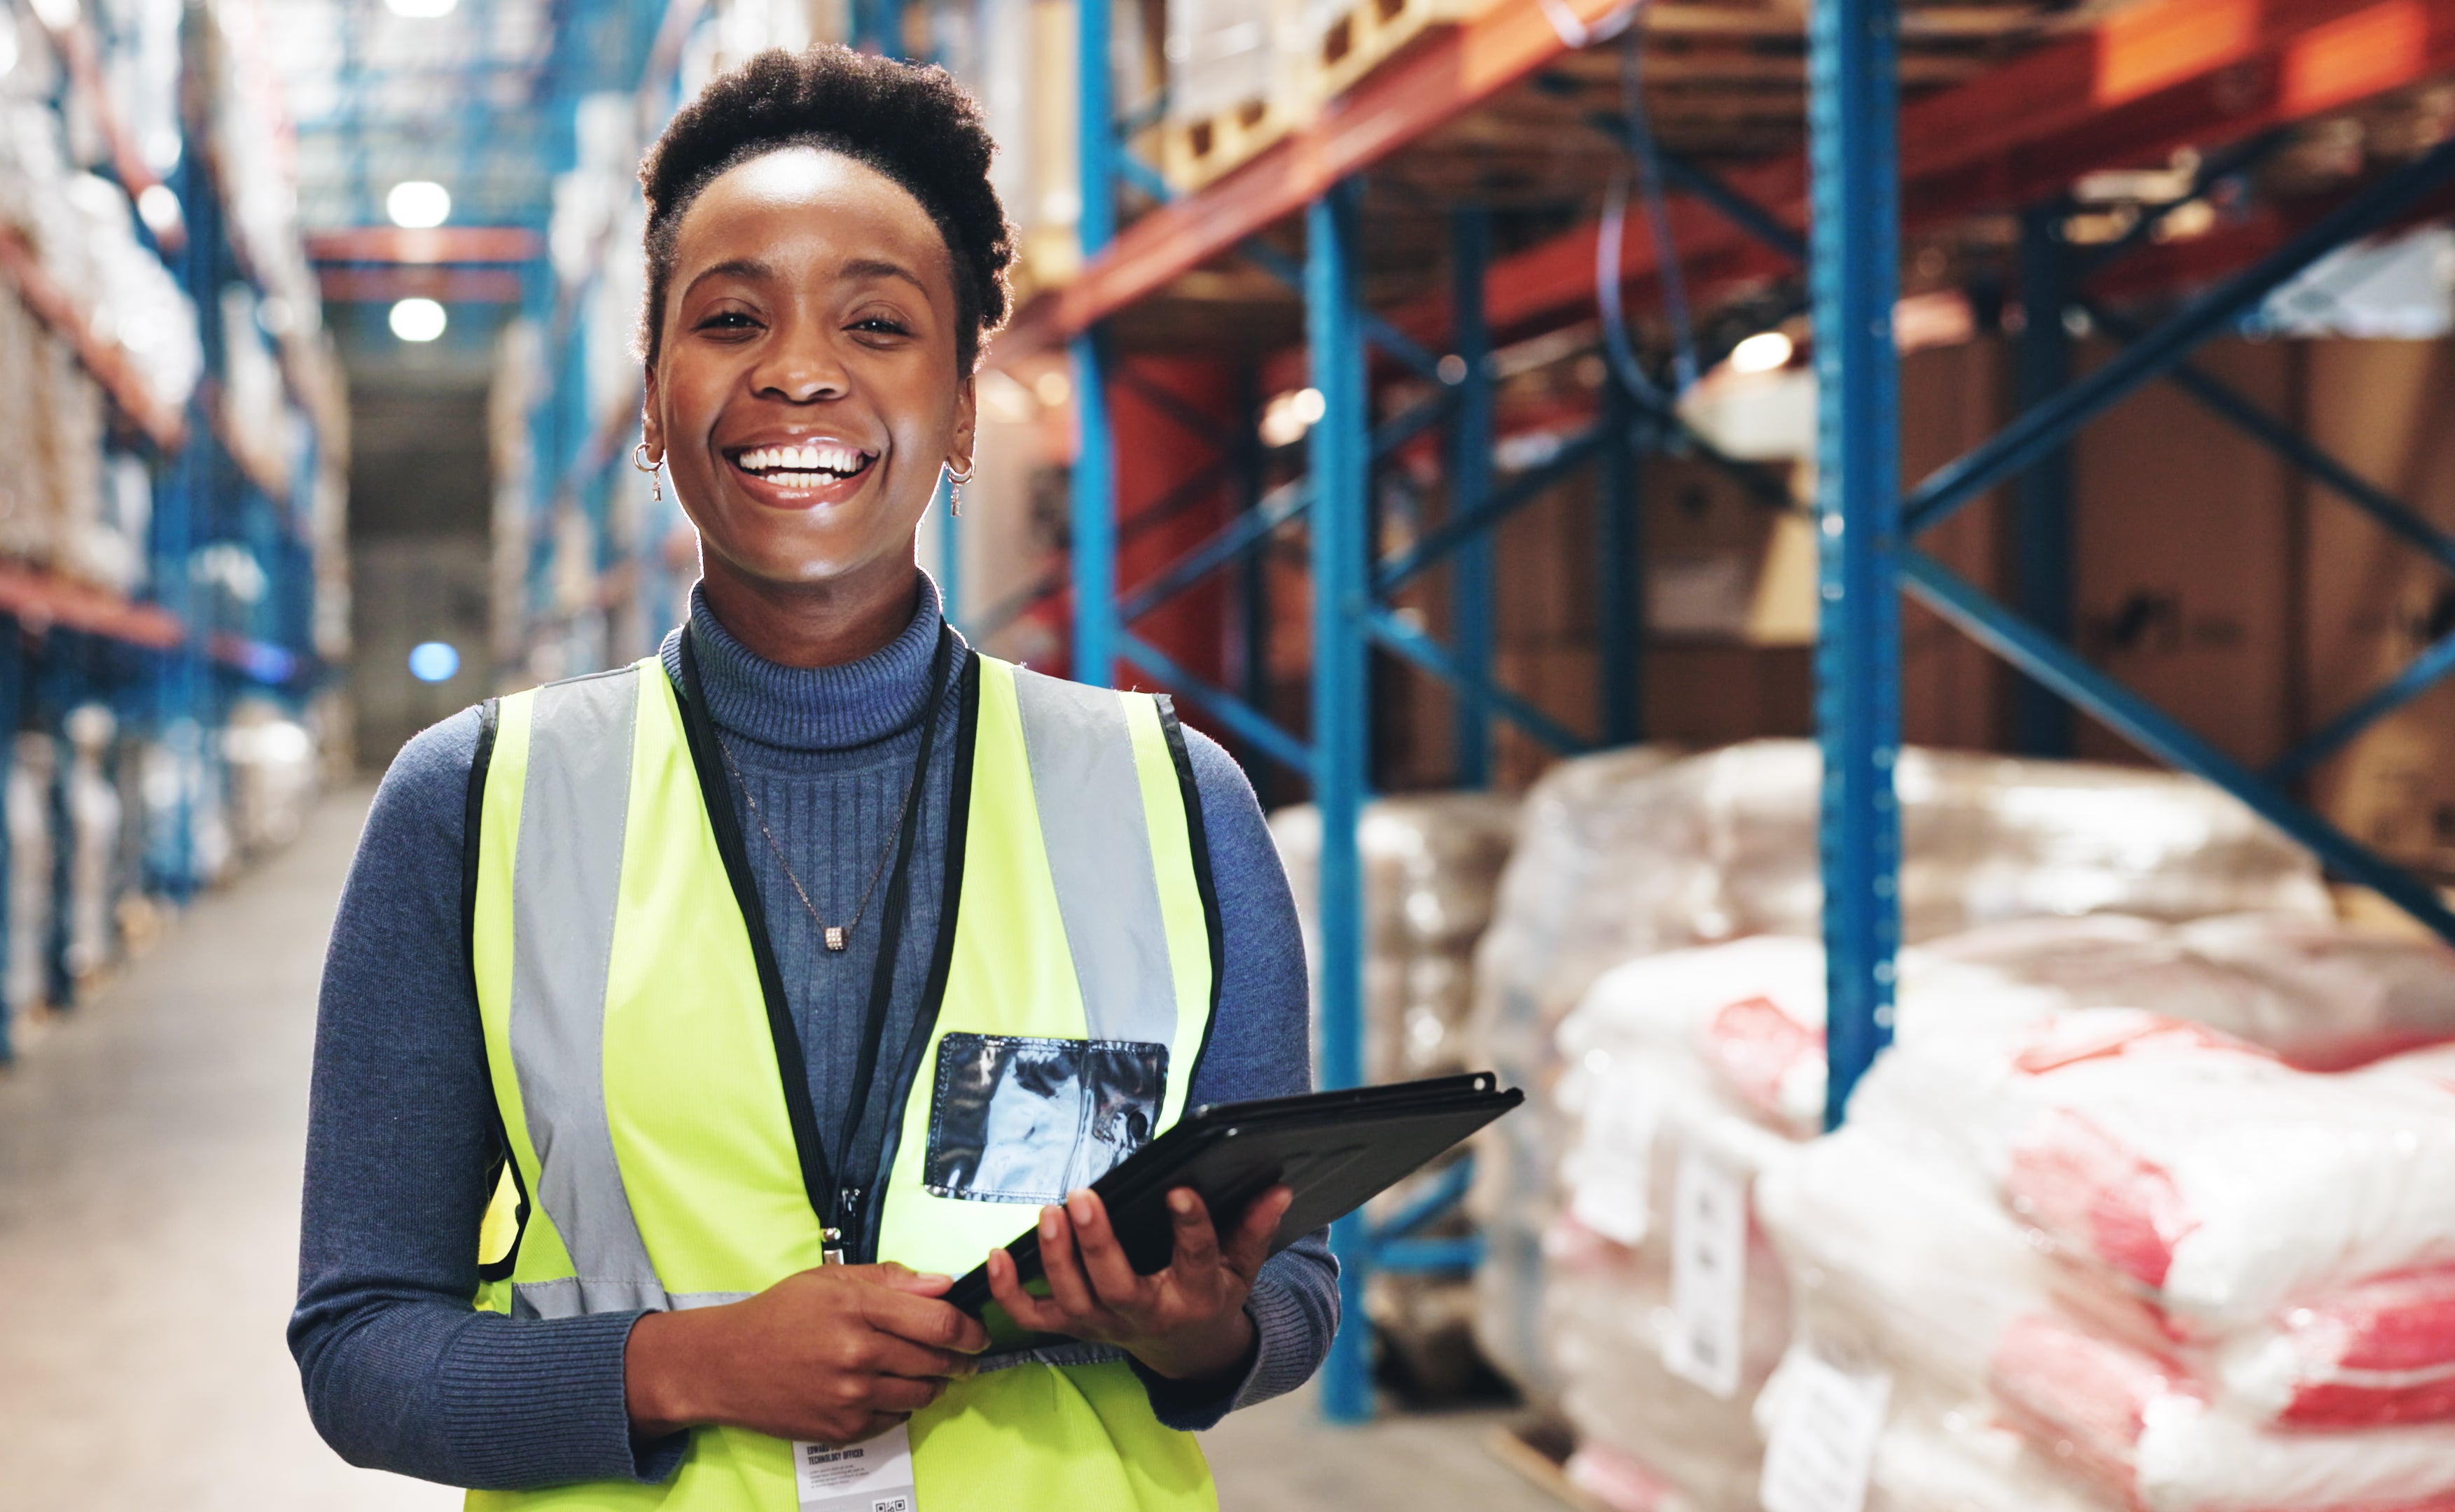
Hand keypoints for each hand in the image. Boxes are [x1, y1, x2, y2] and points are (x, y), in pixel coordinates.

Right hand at [624, 1262, 988, 1445]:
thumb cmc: (777, 1315)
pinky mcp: (842, 1427)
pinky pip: (894, 1418)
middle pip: (936, 1361)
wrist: (724, 1365)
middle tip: (966, 1356)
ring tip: (927, 1372)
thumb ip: (891, 1279)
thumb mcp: (830, 1279)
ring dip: (935, 1384)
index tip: (978, 1332)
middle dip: (960, 1359)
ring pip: (922, 1393)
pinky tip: (886, 1389)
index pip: (938, 1322)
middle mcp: (856, 1353)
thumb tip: (943, 1283)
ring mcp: (849, 1395)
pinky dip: (900, 1405)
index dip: (969, 1329)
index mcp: (856, 1308)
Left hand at [984, 1184, 1293, 1386]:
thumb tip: (1277, 1188)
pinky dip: (1009, 1292)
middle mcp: (1146, 1315)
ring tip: (1051, 1211)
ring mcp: (1104, 1324)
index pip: (1196, 1258)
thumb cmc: (1210, 1295)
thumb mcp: (1242, 1267)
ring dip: (1056, 1257)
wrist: (1185, 1351)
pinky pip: (1034, 1317)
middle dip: (1097, 1244)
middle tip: (1083, 1197)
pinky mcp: (1073, 1326)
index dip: (1190, 1225)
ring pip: (1073, 1300)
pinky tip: (997, 1256)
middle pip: (1118, 1286)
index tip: (1180, 1191)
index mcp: (1195, 1295)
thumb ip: (1255, 1228)